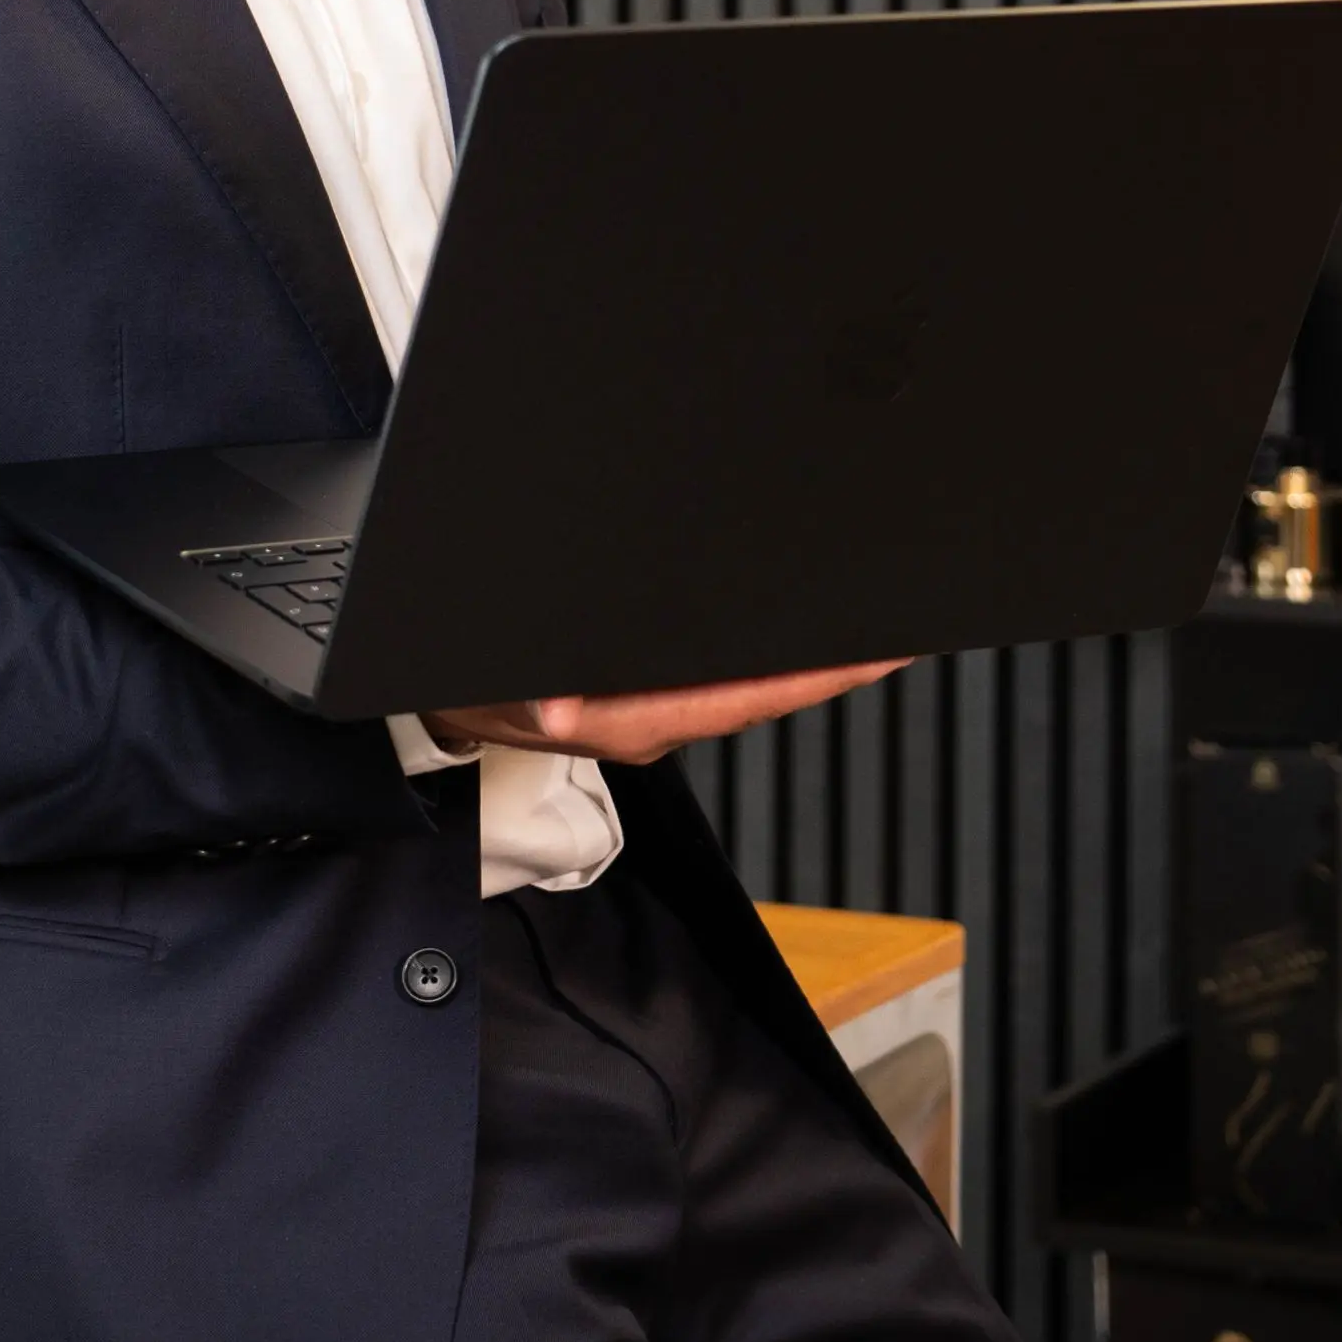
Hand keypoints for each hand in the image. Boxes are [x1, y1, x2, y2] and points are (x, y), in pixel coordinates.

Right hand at [422, 659, 911, 764]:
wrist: (434, 708)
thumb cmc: (460, 685)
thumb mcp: (484, 685)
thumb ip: (523, 695)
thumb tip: (554, 704)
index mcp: (628, 720)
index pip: (746, 697)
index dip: (816, 674)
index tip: (880, 652)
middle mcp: (653, 719)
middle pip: (764, 688)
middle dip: (833, 659)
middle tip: (906, 626)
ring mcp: (653, 710)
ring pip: (747, 681)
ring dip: (805, 654)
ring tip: (870, 621)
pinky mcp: (644, 691)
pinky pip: (721, 671)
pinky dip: (763, 649)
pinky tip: (793, 623)